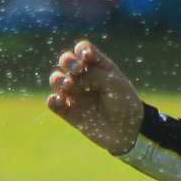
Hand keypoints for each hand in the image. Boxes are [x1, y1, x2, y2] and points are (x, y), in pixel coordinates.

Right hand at [47, 39, 143, 154]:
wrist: (128, 131)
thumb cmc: (124, 103)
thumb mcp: (113, 83)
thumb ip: (93, 75)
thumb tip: (72, 78)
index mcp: (97, 66)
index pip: (83, 50)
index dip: (81, 50)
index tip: (86, 57)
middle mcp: (83, 77)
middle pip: (66, 61)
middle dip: (68, 61)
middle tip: (77, 70)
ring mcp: (74, 93)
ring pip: (56, 79)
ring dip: (59, 79)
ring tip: (68, 86)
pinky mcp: (68, 111)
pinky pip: (54, 103)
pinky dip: (53, 100)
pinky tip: (59, 99)